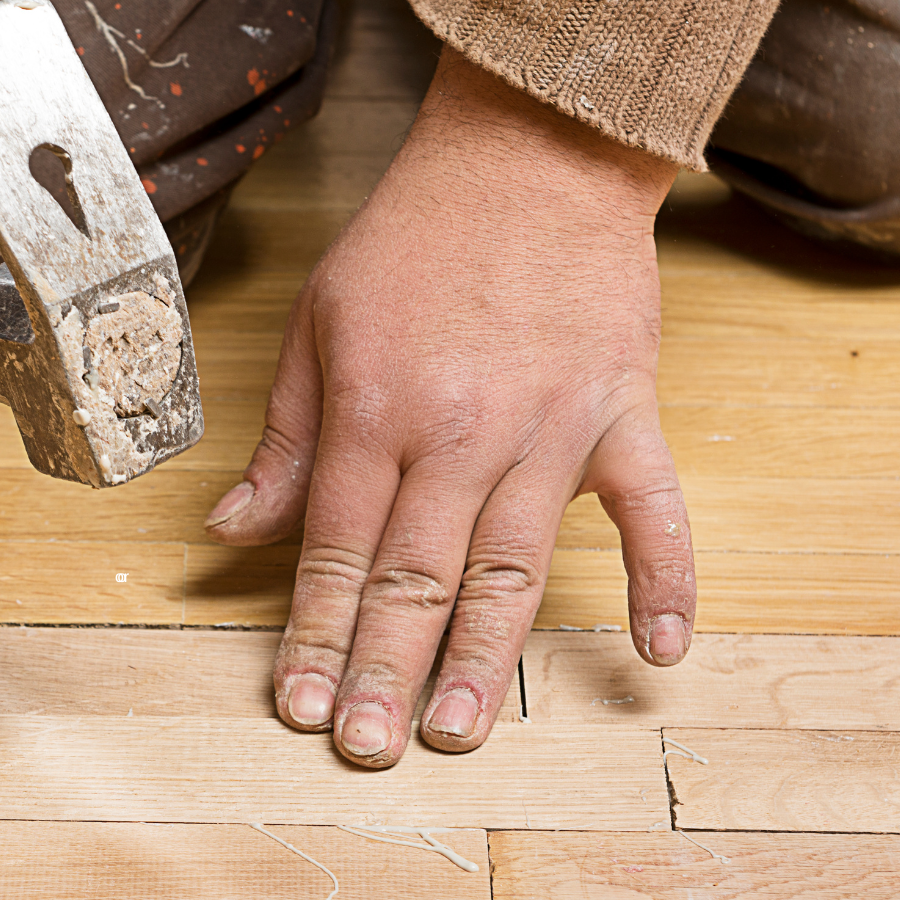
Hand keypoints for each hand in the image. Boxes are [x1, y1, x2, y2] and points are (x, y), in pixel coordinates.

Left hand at [204, 49, 695, 767]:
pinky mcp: (623, 414)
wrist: (533, 150)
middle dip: (384, 671)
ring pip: (511, 569)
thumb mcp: (318, 323)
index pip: (335, 549)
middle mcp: (460, 432)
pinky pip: (655, 512)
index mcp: (375, 409)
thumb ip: (284, 441)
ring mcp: (550, 429)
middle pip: (415, 578)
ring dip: (485, 660)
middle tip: (364, 749)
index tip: (296, 706)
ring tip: (459, 736)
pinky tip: (660, 656)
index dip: (314, 634)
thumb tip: (233, 533)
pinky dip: (666, 581)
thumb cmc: (415, 236)